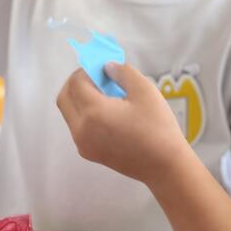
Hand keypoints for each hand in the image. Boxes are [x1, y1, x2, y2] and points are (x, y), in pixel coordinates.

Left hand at [57, 63, 188, 185]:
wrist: (165, 165)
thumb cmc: (157, 126)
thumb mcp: (145, 90)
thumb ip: (123, 73)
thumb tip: (107, 67)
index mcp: (93, 112)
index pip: (76, 83)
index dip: (87, 69)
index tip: (103, 65)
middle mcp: (81, 130)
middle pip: (64, 98)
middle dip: (76, 82)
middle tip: (97, 76)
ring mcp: (83, 144)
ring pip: (70, 113)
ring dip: (80, 98)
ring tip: (107, 94)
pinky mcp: (89, 153)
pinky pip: (78, 127)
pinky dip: (86, 113)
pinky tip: (110, 112)